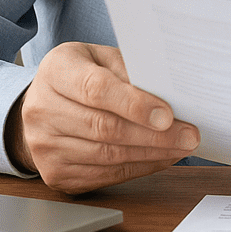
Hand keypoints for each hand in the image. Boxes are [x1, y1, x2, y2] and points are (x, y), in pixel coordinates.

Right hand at [6, 41, 199, 193]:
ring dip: (151, 154)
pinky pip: (104, 175)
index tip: (167, 115)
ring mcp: (44, 146)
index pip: (96, 90)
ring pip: (106, 155)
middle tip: (188, 135)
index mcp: (56, 71)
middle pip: (104, 128)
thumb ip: (130, 69)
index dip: (134, 104)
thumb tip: (169, 91)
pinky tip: (161, 158)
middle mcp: (42, 110)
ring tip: (182, 147)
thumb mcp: (103, 57)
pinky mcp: (55, 174)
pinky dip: (138, 167)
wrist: (46, 102)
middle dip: (154, 135)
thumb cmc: (84, 74)